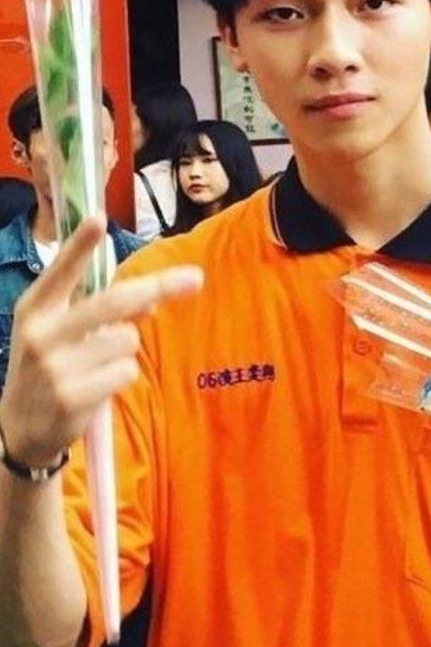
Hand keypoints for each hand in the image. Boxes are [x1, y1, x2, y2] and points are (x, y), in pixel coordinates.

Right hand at [0, 216, 202, 469]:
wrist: (19, 428)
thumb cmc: (49, 366)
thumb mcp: (59, 332)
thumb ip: (99, 309)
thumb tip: (152, 300)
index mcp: (34, 308)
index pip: (60, 271)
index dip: (79, 246)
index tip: (98, 219)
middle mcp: (41, 334)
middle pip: (114, 301)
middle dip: (158, 288)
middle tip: (195, 278)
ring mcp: (55, 367)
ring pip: (127, 339)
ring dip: (126, 350)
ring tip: (97, 366)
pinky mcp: (71, 397)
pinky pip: (126, 371)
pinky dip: (121, 376)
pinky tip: (96, 388)